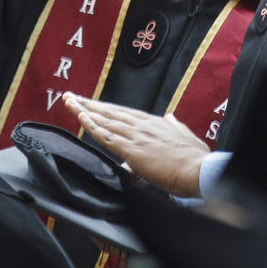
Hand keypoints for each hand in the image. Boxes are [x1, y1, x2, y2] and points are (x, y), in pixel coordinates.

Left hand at [65, 94, 208, 197]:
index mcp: (154, 123)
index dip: (105, 108)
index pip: (123, 113)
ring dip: (84, 110)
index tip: (91, 103)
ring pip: (104, 121)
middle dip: (88, 104)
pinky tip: (80, 118)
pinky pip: (106, 136)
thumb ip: (174, 126)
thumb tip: (170, 117)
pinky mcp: (132, 150)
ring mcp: (136, 136)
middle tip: (70, 96)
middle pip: (109, 112)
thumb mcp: (184, 137)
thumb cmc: (193, 159)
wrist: (198, 170)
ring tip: (68, 101)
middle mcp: (142, 125)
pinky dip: (91, 126)